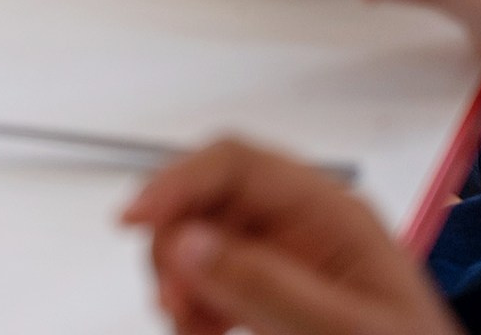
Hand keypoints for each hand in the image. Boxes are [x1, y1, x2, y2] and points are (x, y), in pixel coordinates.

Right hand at [125, 138, 456, 334]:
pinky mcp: (274, 296)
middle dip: (175, 243)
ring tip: (189, 324)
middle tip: (173, 299)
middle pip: (208, 200)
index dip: (178, 180)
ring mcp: (287, 260)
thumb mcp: (344, 329)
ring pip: (200, 240)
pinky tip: (200, 329)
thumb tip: (188, 241)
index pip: (237, 163)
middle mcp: (304, 226)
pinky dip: (192, 303)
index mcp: (332, 213)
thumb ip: (268, 286)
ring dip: (178, 279)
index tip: (135, 218)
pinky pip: (211, 279)